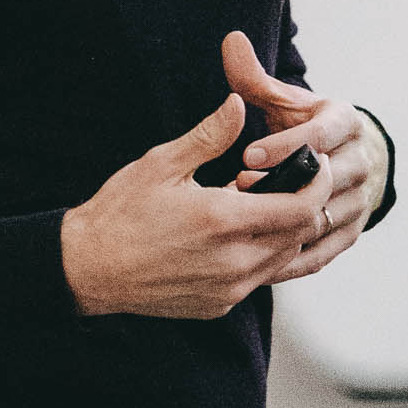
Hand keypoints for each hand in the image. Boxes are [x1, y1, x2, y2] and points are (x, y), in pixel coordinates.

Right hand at [60, 91, 335, 319]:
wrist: (88, 269)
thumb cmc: (121, 212)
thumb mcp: (162, 164)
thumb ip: (209, 135)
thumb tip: (238, 102)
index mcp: (223, 222)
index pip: (303, 207)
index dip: (318, 182)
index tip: (315, 162)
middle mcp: (233, 262)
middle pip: (301, 234)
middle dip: (305, 204)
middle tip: (288, 178)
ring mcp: (228, 290)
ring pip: (284, 260)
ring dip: (284, 231)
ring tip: (259, 204)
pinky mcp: (219, 306)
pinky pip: (259, 279)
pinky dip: (262, 254)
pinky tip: (239, 234)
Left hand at [222, 29, 389, 280]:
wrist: (340, 161)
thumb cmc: (302, 126)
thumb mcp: (283, 101)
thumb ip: (253, 78)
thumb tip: (231, 40)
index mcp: (346, 122)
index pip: (322, 134)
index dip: (285, 146)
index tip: (246, 156)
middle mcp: (361, 161)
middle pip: (325, 178)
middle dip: (281, 186)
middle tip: (236, 191)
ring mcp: (360, 199)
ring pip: (324, 216)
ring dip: (284, 223)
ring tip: (242, 226)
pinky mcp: (351, 232)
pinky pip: (323, 250)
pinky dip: (292, 259)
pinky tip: (256, 260)